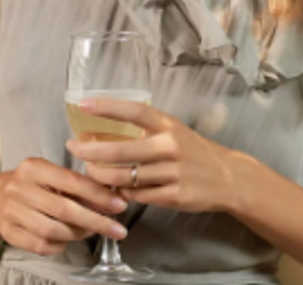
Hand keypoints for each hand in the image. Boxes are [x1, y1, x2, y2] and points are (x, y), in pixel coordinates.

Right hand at [0, 156, 128, 255]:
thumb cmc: (32, 185)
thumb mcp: (51, 176)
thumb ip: (77, 186)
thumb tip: (110, 200)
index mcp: (33, 167)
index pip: (72, 181)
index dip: (98, 195)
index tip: (120, 206)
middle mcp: (19, 187)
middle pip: (65, 209)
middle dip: (96, 221)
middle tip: (117, 230)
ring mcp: (10, 211)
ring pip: (53, 231)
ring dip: (78, 234)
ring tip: (90, 231)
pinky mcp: (7, 231)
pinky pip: (41, 246)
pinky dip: (59, 245)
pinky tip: (65, 239)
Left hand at [66, 98, 240, 213]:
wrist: (229, 178)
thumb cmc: (193, 151)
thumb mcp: (174, 131)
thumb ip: (145, 130)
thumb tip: (104, 131)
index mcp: (168, 125)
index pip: (134, 111)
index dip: (108, 107)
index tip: (84, 105)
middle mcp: (170, 147)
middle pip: (121, 151)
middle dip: (91, 151)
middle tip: (73, 148)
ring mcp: (172, 173)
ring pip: (124, 177)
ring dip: (101, 175)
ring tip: (90, 171)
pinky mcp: (174, 196)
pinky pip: (137, 196)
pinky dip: (121, 193)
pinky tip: (115, 188)